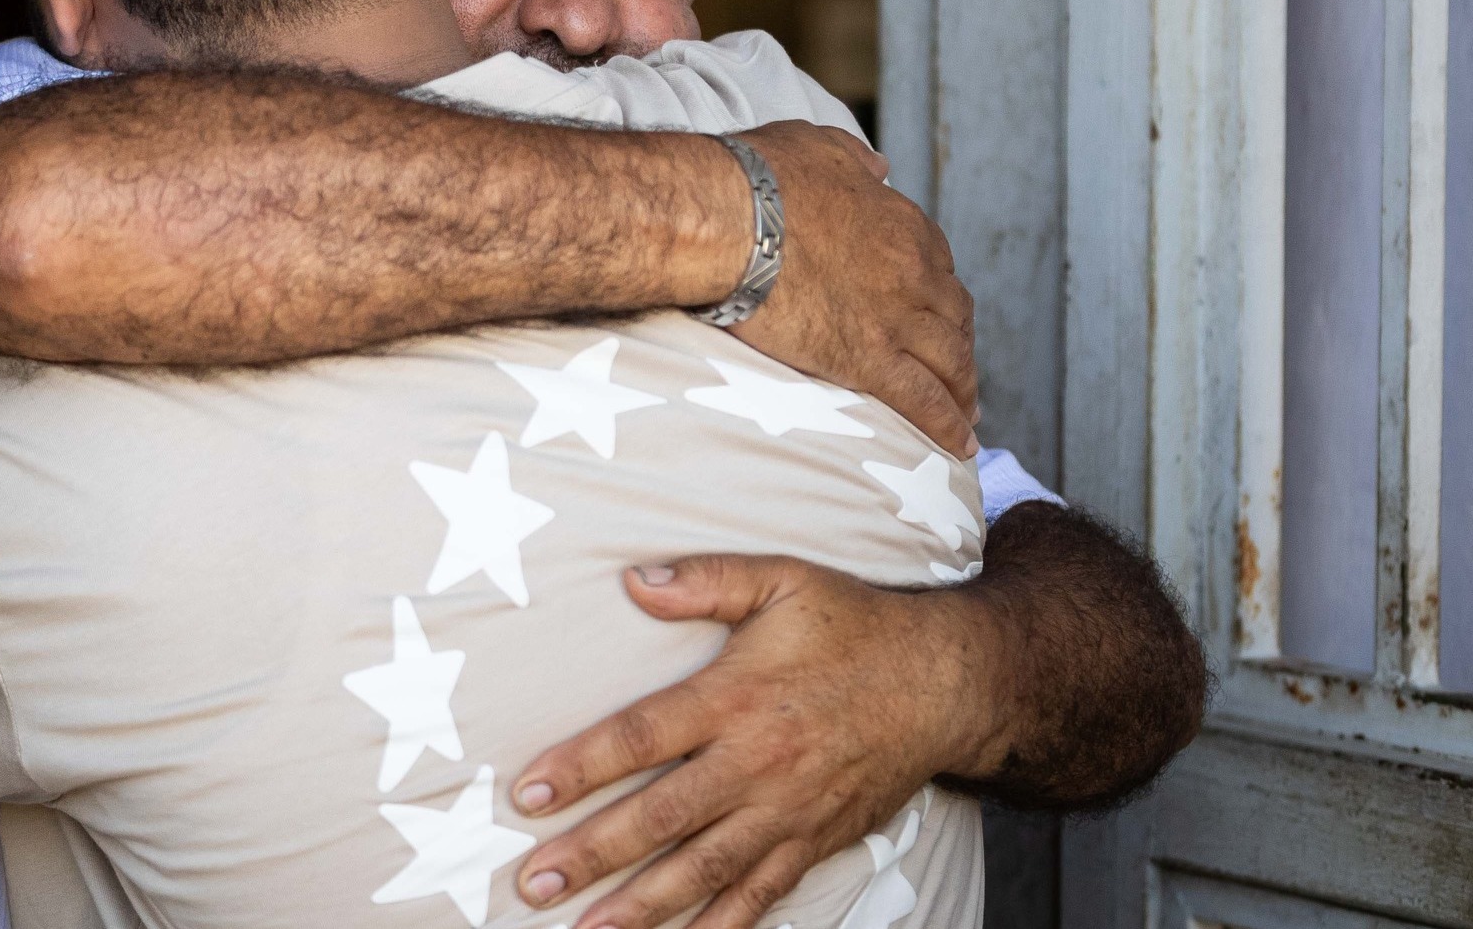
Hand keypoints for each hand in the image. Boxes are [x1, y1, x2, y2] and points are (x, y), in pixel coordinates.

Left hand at [507, 556, 1010, 928]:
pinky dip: (720, 927)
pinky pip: (760, 896)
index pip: (643, 736)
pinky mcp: (813, 842)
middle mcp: (759, 762)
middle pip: (664, 817)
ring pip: (705, 870)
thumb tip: (632, 579)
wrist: (946, 683)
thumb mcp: (782, 580)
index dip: (582, 767)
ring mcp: (788, 811)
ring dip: (643, 906)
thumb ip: (705, 579)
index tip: (527, 794)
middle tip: (533, 885)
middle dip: (595, 854)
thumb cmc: (854, 625)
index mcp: (738, 696)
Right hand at [725, 123, 977, 453]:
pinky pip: (923, 401)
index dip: (936, 290)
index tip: (930, 308)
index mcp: (902, 222)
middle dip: (960, 344)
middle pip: (955, 317)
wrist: (728, 219)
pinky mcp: (868, 360)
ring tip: (967, 414)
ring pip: (951, 362)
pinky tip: (958, 447)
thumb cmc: (760, 176)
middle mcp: (913, 272)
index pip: (937, 262)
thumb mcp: (818, 146)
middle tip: (959, 368)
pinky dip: (946, 425)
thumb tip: (879, 167)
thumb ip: (856, 160)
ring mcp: (895, 319)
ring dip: (964, 389)